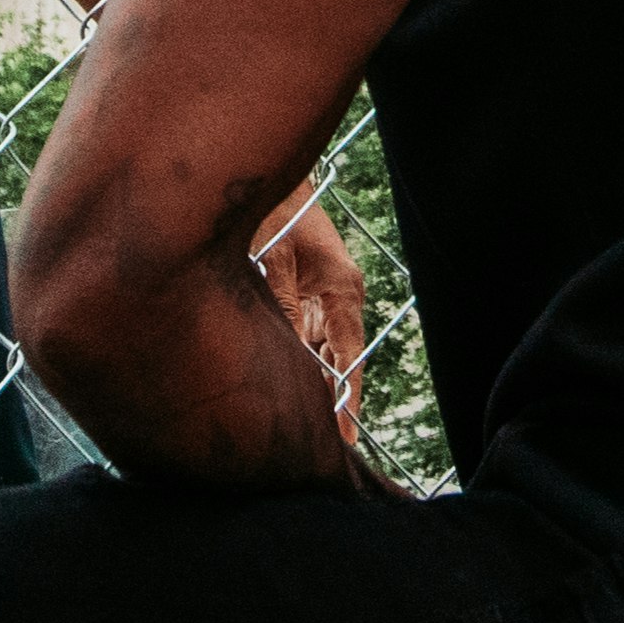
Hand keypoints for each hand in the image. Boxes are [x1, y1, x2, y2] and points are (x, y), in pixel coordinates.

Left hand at [259, 196, 369, 447]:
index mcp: (343, 290)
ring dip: (314, 376)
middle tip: (319, 440)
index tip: (344, 434)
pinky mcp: (311, 290)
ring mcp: (326, 294)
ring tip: (303, 420)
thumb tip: (289, 355)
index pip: (350, 356)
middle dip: (331, 394)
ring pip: (324, 348)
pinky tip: (288, 380)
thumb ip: (283, 308)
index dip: (347, 397)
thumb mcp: (274, 260)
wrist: (273, 182)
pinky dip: (302, 355)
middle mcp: (341, 296)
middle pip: (339, 357)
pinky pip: (310, 332)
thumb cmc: (276, 214)